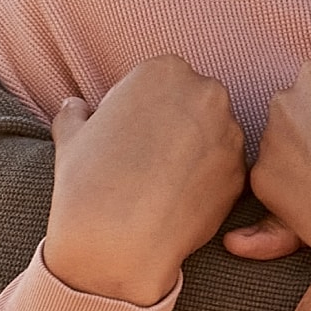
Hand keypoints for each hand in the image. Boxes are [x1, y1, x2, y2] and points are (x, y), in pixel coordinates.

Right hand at [43, 56, 245, 305]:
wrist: (117, 240)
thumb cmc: (88, 182)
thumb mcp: (70, 137)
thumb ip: (76, 113)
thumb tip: (75, 106)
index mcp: (164, 71)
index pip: (159, 82)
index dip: (141, 111)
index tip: (128, 136)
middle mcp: (205, 93)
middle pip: (192, 104)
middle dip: (175, 126)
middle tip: (147, 160)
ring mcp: (229, 133)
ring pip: (212, 137)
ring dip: (193, 153)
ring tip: (161, 184)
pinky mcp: (240, 172)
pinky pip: (222, 171)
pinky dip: (205, 182)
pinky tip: (178, 201)